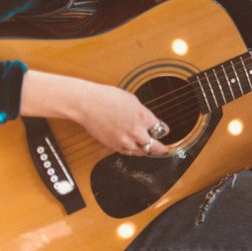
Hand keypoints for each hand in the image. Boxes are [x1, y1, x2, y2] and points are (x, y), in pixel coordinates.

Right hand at [21, 70, 168, 156]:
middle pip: (155, 146)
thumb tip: (150, 121)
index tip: (165, 132)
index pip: (162, 130)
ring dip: (146, 150)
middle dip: (160, 148)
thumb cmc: (108, 98)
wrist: (87, 104)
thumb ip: (144, 113)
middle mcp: (136, 131)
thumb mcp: (133, 101)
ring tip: (149, 149)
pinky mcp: (113, 145)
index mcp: (144, 117)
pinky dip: (132, 151)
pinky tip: (134, 148)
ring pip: (141, 152)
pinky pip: (127, 152)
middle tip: (164, 149)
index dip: (164, 131)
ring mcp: (124, 140)